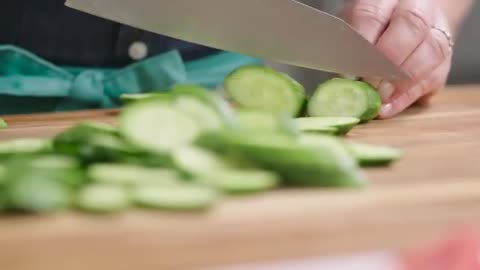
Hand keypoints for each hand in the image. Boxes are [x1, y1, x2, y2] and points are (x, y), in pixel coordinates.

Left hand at [340, 0, 454, 118]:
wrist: (401, 27)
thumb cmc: (368, 31)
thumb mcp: (351, 31)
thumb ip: (346, 49)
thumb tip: (342, 79)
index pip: (372, 16)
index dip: (361, 47)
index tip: (348, 72)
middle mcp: (417, 9)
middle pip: (410, 27)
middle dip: (387, 61)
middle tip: (368, 83)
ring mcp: (436, 33)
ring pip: (430, 52)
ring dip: (401, 81)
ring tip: (379, 97)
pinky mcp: (443, 61)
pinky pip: (433, 78)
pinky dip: (407, 97)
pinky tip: (388, 108)